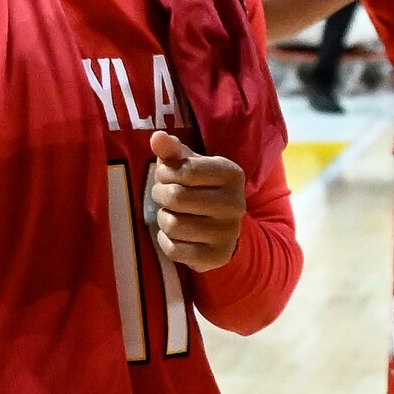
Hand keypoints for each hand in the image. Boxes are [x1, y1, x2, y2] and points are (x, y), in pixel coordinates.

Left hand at [142, 130, 244, 272]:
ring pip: (172, 224)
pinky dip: (166, 241)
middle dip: (160, 195)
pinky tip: (176, 236)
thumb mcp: (190, 165)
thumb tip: (157, 137)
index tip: (166, 175)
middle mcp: (235, 204)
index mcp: (232, 174)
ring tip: (171, 214)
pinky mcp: (216, 257)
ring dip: (163, 219)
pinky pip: (173, 249)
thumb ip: (172, 150)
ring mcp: (228, 233)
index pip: (185, 170)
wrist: (223, 230)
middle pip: (176, 197)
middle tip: (163, 196)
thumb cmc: (200, 189)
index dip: (166, 173)